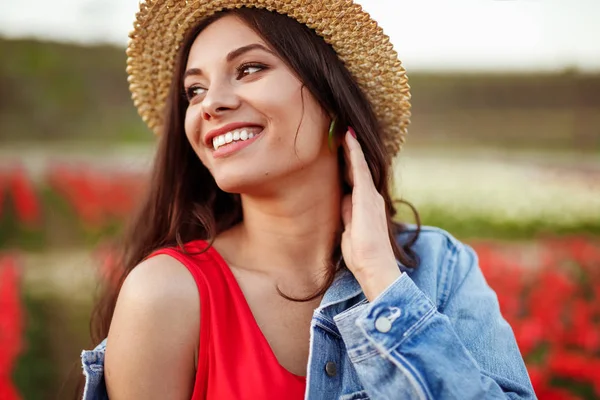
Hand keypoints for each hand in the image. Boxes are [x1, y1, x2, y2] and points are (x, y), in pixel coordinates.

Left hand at [340, 128, 401, 300]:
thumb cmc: (361, 255)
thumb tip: (343, 201)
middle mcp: (371, 197)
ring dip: (352, 147)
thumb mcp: (349, 231)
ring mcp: (370, 195)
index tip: (340, 148)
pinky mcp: (367, 196)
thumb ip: (347, 214)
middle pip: (359, 169)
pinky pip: (360, 168)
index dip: (348, 164)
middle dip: (351, 151)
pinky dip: (354, 152)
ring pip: (360, 165)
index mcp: (366, 206)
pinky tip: (348, 138)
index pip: (355, 180)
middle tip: (342, 131)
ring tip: (344, 128)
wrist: (374, 266)